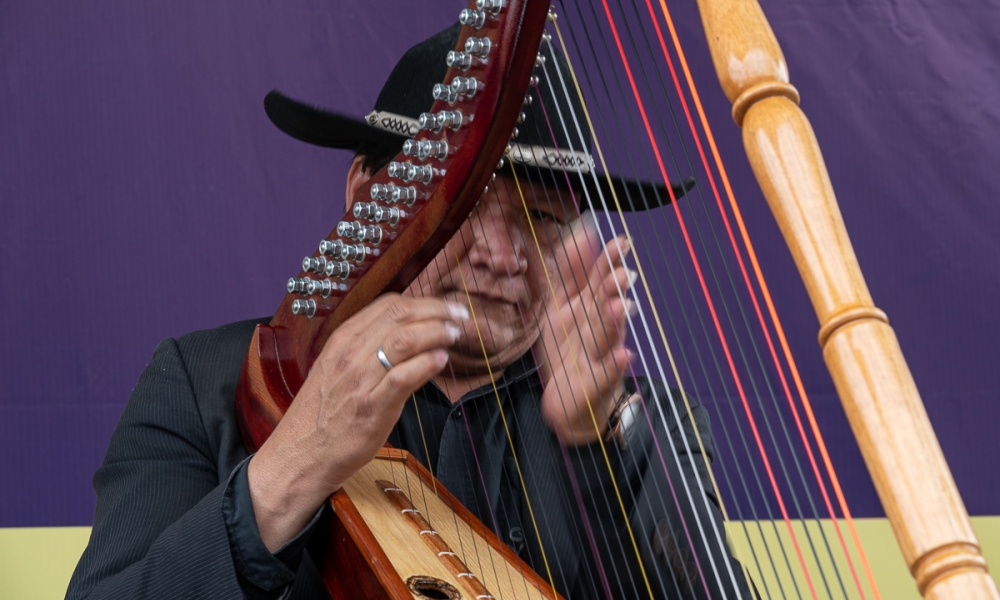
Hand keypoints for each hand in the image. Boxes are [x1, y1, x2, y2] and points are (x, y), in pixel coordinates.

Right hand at [247, 293, 467, 549]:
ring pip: (404, 340)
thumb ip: (367, 348)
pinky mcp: (371, 408)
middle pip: (400, 316)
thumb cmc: (323, 413)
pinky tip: (441, 360)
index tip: (444, 307)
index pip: (388, 305)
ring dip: (436, 333)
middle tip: (459, 316)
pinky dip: (426, 364)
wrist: (299, 454)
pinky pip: (402, 377)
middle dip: (437, 311)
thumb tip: (408, 335)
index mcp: (342, 339)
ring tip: (454, 335)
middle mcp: (350, 353)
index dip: (423, 302)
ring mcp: (360, 380)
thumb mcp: (338, 367)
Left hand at [534, 217, 635, 445]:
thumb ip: (571, 276)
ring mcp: (601, 356)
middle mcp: (600, 329)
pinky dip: (615, 365)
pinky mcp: (597, 384)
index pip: (597, 280)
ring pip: (608, 336)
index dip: (606, 262)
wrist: (572, 406)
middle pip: (605, 305)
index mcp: (588, 310)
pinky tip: (626, 355)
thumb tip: (578, 234)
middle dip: (611, 289)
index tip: (620, 241)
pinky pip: (607, 374)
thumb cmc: (572, 353)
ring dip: (614, 321)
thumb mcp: (564, 311)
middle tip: (621, 272)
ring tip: (622, 305)